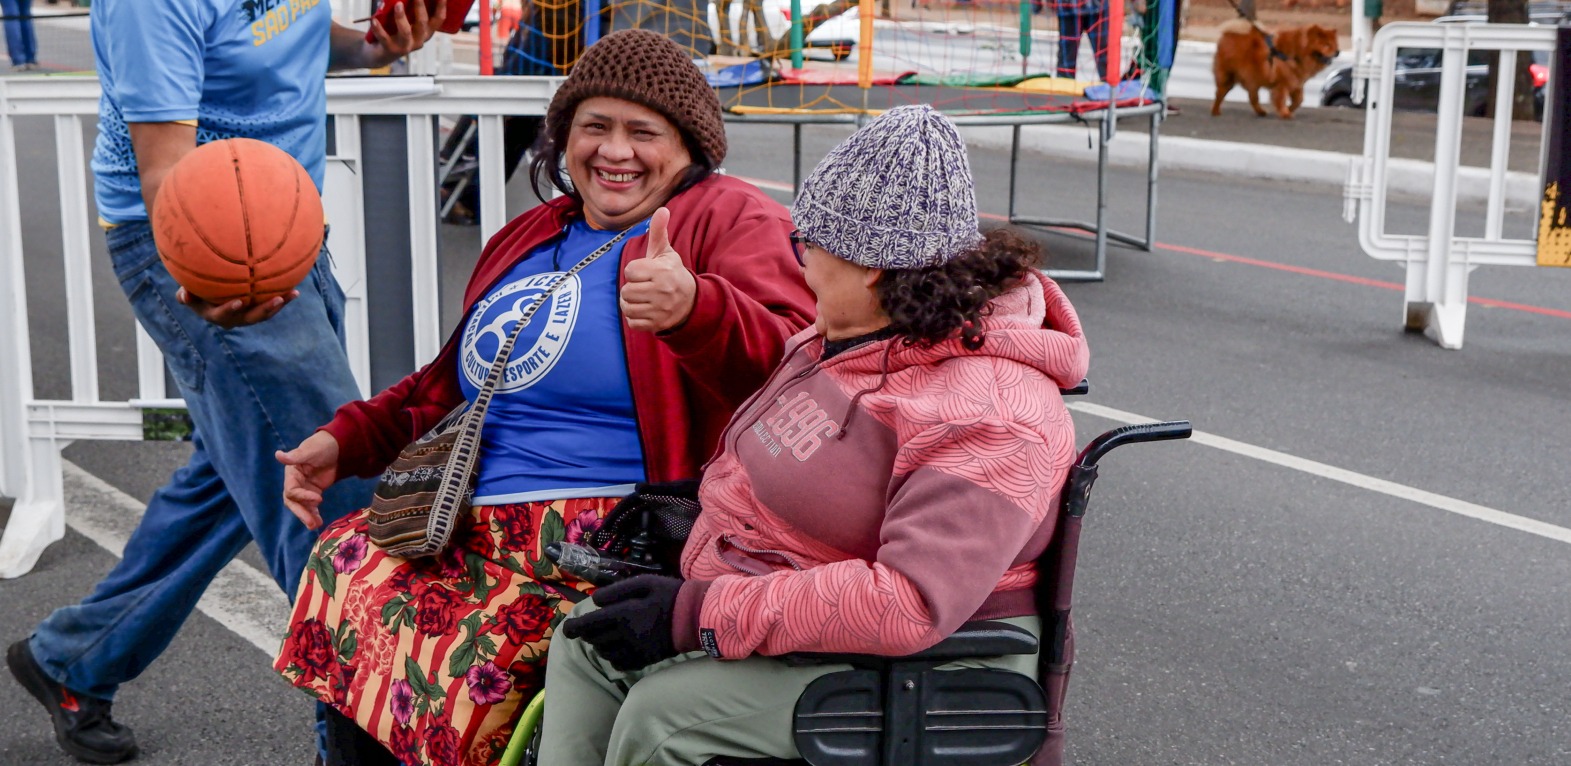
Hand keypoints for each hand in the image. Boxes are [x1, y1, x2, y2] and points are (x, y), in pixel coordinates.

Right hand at [177, 287, 295, 328]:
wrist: (210, 295)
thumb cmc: (196, 291)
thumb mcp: (188, 294)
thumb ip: (186, 296)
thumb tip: (184, 294)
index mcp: (216, 316)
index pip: (223, 315)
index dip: (230, 309)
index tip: (239, 301)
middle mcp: (235, 319)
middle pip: (252, 317)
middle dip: (265, 309)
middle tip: (277, 299)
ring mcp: (247, 316)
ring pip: (265, 313)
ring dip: (279, 304)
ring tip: (292, 294)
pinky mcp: (257, 310)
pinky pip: (271, 305)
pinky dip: (283, 298)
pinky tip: (295, 289)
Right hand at [276, 431, 341, 529]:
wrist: (337, 447)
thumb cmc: (322, 446)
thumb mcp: (310, 450)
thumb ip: (295, 456)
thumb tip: (278, 455)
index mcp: (291, 473)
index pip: (292, 490)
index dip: (303, 496)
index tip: (319, 499)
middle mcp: (295, 482)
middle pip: (293, 501)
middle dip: (301, 513)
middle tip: (311, 523)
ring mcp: (304, 488)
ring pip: (301, 506)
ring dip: (307, 516)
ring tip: (316, 525)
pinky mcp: (313, 492)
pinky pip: (311, 506)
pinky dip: (314, 514)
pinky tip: (319, 522)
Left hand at [365, 0, 445, 68]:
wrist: (379, 54)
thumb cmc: (394, 32)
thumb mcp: (406, 21)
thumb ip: (410, 10)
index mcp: (425, 32)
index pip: (438, 20)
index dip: (441, 7)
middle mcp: (418, 40)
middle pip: (423, 23)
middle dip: (420, 7)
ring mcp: (405, 46)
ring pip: (406, 32)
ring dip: (401, 17)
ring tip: (398, 4)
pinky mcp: (391, 49)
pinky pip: (384, 38)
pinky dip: (379, 28)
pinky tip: (374, 20)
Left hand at [561, 575, 683, 671]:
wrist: (695, 617)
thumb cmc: (669, 595)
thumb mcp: (644, 583)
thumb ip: (617, 591)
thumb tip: (595, 601)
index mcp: (623, 615)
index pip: (589, 625)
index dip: (573, 628)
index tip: (565, 630)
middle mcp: (625, 636)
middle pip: (595, 639)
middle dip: (587, 634)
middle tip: (587, 628)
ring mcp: (635, 651)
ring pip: (605, 653)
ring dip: (600, 645)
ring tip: (605, 636)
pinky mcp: (644, 660)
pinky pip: (620, 664)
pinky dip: (614, 657)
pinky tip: (619, 648)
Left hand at [620, 208, 696, 333]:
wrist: (692, 301)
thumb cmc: (672, 273)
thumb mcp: (666, 252)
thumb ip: (659, 232)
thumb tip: (662, 209)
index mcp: (662, 272)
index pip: (630, 271)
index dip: (634, 271)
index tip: (645, 272)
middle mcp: (662, 291)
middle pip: (626, 291)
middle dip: (631, 288)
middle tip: (643, 286)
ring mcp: (660, 310)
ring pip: (627, 307)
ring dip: (630, 303)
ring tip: (641, 298)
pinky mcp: (657, 325)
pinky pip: (632, 323)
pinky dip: (635, 318)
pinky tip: (644, 310)